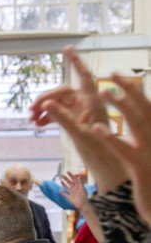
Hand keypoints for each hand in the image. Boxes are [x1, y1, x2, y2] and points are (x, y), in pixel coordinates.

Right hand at [30, 47, 127, 193]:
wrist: (110, 167)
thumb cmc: (100, 150)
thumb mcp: (79, 134)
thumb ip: (62, 118)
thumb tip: (45, 105)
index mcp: (93, 101)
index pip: (83, 76)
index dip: (76, 61)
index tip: (67, 49)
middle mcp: (89, 103)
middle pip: (64, 92)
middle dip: (46, 98)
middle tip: (31, 110)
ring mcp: (84, 112)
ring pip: (60, 103)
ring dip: (45, 109)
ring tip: (32, 120)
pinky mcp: (79, 121)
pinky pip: (61, 113)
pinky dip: (49, 117)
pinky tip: (40, 124)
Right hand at [59, 171, 88, 209]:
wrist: (82, 205)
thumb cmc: (84, 197)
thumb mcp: (82, 189)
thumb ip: (80, 183)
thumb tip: (78, 176)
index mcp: (78, 186)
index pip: (74, 179)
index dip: (71, 175)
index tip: (67, 172)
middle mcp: (75, 189)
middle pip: (70, 182)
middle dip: (66, 179)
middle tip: (62, 175)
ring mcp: (72, 193)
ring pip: (67, 187)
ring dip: (64, 184)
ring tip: (61, 180)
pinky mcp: (70, 197)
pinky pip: (65, 194)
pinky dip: (62, 193)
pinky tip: (59, 191)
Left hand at [88, 71, 150, 224]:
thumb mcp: (147, 160)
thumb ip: (142, 141)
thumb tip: (135, 128)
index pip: (148, 110)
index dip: (135, 93)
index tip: (121, 77)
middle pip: (146, 110)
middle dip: (131, 90)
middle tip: (114, 73)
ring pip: (138, 124)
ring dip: (122, 107)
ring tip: (104, 92)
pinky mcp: (143, 169)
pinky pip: (125, 150)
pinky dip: (111, 138)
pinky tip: (96, 129)